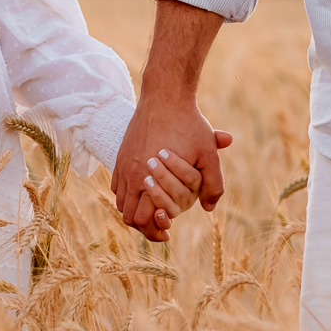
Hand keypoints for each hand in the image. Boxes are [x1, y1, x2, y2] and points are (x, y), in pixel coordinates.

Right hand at [111, 96, 231, 241]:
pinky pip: (117, 186)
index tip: (167, 234)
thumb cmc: (190, 124)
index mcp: (150, 179)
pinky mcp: (120, 155)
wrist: (165, 96)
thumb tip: (209, 208)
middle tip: (161, 226)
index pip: (143, 221)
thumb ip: (212, 183)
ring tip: (152, 210)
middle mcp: (132, 176)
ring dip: (134, 211)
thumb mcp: (208, 154)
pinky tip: (143, 192)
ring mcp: (123, 165)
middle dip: (144, 226)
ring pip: (120, 203)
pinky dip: (127, 195)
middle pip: (129, 217)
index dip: (154, 232)